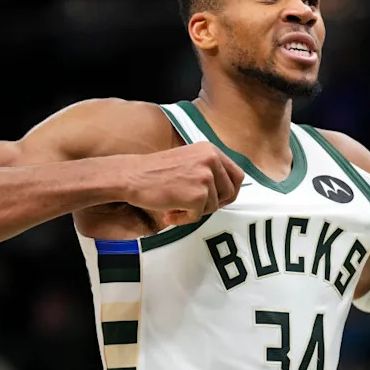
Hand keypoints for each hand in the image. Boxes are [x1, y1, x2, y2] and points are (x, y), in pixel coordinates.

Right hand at [121, 143, 244, 225]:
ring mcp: (205, 177)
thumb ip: (208, 169)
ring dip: (195, 211)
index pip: (237, 175)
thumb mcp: (189, 159)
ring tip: (175, 206)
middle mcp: (211, 160)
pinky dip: (184, 219)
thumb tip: (228, 191)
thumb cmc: (156, 171)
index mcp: (211, 150)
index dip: (230, 191)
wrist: (132, 176)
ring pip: (214, 206)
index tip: (219, 200)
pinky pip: (198, 216)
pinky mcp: (197, 195)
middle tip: (197, 207)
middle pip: (230, 193)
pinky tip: (170, 213)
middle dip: (215, 204)